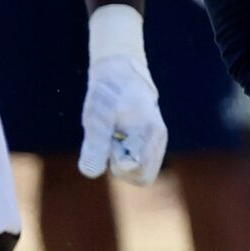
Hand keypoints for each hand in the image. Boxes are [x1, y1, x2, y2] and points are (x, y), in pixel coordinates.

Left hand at [78, 4, 168, 185]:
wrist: (119, 72)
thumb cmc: (107, 92)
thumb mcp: (96, 116)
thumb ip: (95, 144)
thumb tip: (91, 173)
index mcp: (153, 133)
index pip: (137, 170)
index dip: (117, 162)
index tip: (111, 139)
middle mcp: (159, 142)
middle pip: (141, 178)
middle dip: (120, 166)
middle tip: (111, 140)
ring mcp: (156, 145)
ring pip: (139, 174)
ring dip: (121, 161)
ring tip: (114, 136)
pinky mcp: (148, 146)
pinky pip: (136, 166)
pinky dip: (122, 156)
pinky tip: (117, 137)